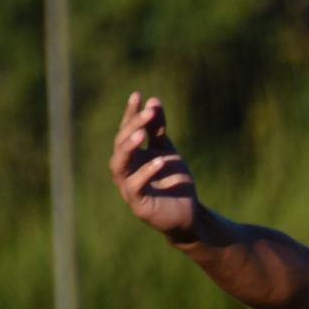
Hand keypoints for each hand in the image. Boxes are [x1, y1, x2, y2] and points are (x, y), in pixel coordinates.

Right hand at [110, 92, 198, 241]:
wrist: (188, 213)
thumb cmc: (174, 181)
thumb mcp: (168, 151)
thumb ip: (158, 130)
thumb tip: (153, 101)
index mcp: (131, 155)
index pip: (126, 130)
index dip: (130, 113)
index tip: (138, 95)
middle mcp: (125, 169)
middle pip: (120, 143)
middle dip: (133, 126)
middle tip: (148, 113)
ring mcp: (128, 187)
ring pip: (119, 164)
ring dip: (129, 147)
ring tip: (142, 134)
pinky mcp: (138, 204)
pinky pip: (136, 186)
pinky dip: (146, 173)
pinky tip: (160, 161)